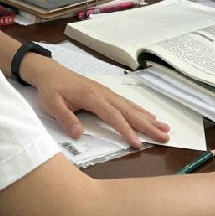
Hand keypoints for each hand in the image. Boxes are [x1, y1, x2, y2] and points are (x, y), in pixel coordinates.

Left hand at [21, 54, 169, 147]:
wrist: (49, 72)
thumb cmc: (50, 89)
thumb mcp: (51, 105)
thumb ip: (65, 119)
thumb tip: (79, 134)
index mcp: (91, 96)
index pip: (113, 116)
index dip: (126, 130)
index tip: (138, 143)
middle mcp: (103, 93)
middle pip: (129, 110)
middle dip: (147, 124)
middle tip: (165, 136)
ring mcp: (106, 92)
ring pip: (131, 106)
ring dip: (148, 117)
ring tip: (165, 127)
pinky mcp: (105, 93)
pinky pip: (126, 103)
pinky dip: (140, 110)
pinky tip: (149, 116)